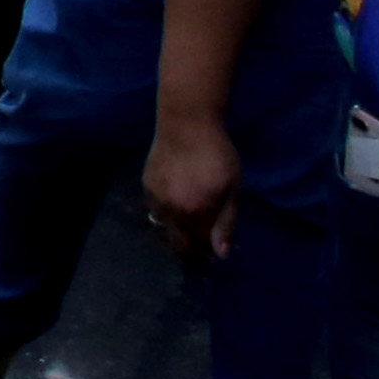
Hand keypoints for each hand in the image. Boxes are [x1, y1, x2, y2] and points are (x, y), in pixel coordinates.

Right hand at [142, 118, 241, 263]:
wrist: (187, 124)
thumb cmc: (217, 154)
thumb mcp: (232, 188)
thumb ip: (226, 223)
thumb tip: (220, 255)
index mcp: (195, 213)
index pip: (200, 245)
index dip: (208, 251)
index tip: (214, 253)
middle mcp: (171, 212)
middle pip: (178, 243)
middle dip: (190, 249)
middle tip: (201, 245)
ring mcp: (155, 200)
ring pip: (165, 229)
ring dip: (177, 232)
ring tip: (188, 226)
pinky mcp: (146, 187)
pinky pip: (156, 211)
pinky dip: (166, 215)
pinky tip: (177, 205)